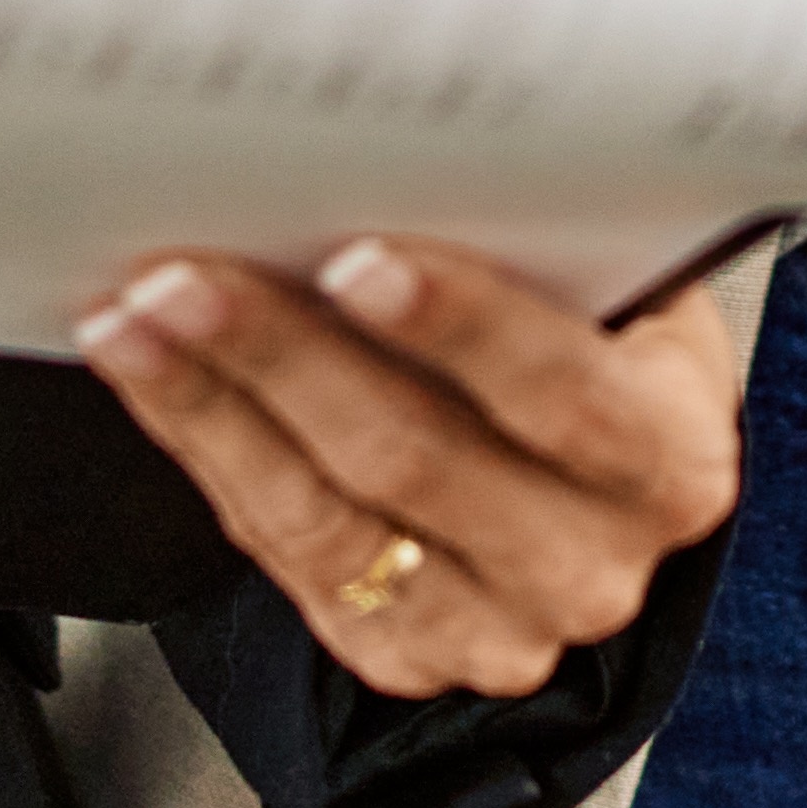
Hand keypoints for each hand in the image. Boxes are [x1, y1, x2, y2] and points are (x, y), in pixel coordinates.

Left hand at [70, 235, 744, 703]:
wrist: (586, 482)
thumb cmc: (592, 343)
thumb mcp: (611, 288)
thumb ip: (540, 240)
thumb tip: (400, 149)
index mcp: (670, 457)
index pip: (564, 392)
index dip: (461, 325)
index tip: (359, 255)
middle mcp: (596, 565)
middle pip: (419, 460)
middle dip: (288, 355)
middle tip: (190, 272)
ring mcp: (499, 630)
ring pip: (329, 517)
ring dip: (214, 402)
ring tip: (136, 315)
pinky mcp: (405, 658)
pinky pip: (284, 554)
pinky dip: (207, 451)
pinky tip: (154, 376)